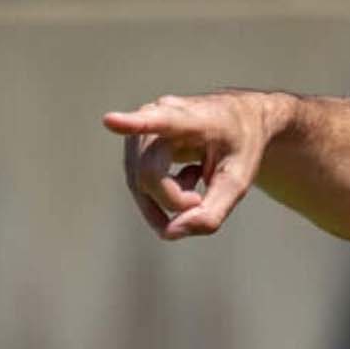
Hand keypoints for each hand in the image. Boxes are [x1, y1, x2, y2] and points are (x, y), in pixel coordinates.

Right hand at [103, 91, 280, 240]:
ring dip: (169, 198)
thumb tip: (169, 234)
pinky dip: (163, 195)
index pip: (161, 121)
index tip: (110, 121)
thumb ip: (212, 211)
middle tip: (201, 199)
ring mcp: (141, 130)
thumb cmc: (240, 147)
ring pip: (140, 182)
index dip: (134, 124)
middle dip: (174, 199)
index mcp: (193, 118)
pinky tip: (188, 177)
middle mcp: (158, 115)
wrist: (237, 120)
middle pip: (149, 173)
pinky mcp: (134, 146)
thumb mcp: (239, 181)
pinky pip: (139, 183)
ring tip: (197, 178)